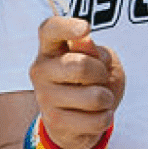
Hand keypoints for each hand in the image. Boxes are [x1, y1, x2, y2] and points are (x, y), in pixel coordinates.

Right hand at [29, 15, 125, 148]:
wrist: (76, 121)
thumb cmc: (90, 82)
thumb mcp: (100, 61)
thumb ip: (95, 51)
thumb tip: (84, 42)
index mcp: (50, 48)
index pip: (51, 30)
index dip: (67, 27)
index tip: (85, 29)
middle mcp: (41, 70)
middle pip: (82, 66)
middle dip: (102, 74)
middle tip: (99, 79)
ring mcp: (45, 96)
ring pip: (95, 97)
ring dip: (106, 99)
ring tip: (98, 100)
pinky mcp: (54, 121)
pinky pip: (97, 120)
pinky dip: (105, 118)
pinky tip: (94, 116)